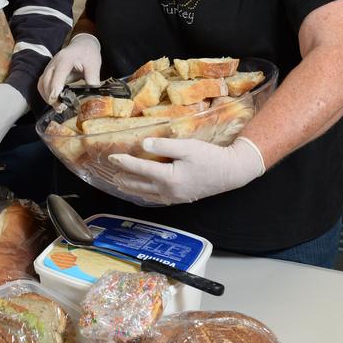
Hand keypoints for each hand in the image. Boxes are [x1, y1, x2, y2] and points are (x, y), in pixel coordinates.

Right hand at [38, 33, 101, 104]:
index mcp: (66, 59)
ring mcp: (49, 67)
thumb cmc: (88, 53)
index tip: (55, 98)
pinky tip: (54, 101)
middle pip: (46, 80)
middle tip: (61, 108)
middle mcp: (54, 63)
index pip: (58, 74)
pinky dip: (45, 94)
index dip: (55, 87)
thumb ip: (92, 80)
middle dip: (51, 96)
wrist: (82, 45)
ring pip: (42, 83)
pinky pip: (42, 84)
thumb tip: (93, 96)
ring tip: (58, 107)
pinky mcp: (48, 72)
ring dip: (47, 96)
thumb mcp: (94, 65)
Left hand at [109, 136, 265, 204]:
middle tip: (111, 172)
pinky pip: (157, 198)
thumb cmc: (210, 157)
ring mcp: (175, 197)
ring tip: (121, 183)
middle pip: (139, 185)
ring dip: (132, 189)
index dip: (124, 162)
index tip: (112, 157)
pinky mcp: (181, 198)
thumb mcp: (187, 146)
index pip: (140, 169)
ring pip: (147, 194)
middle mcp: (169, 191)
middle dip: (124, 178)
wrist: (231, 172)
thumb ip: (164, 145)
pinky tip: (143, 191)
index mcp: (169, 178)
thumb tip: (144, 144)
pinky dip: (145, 194)